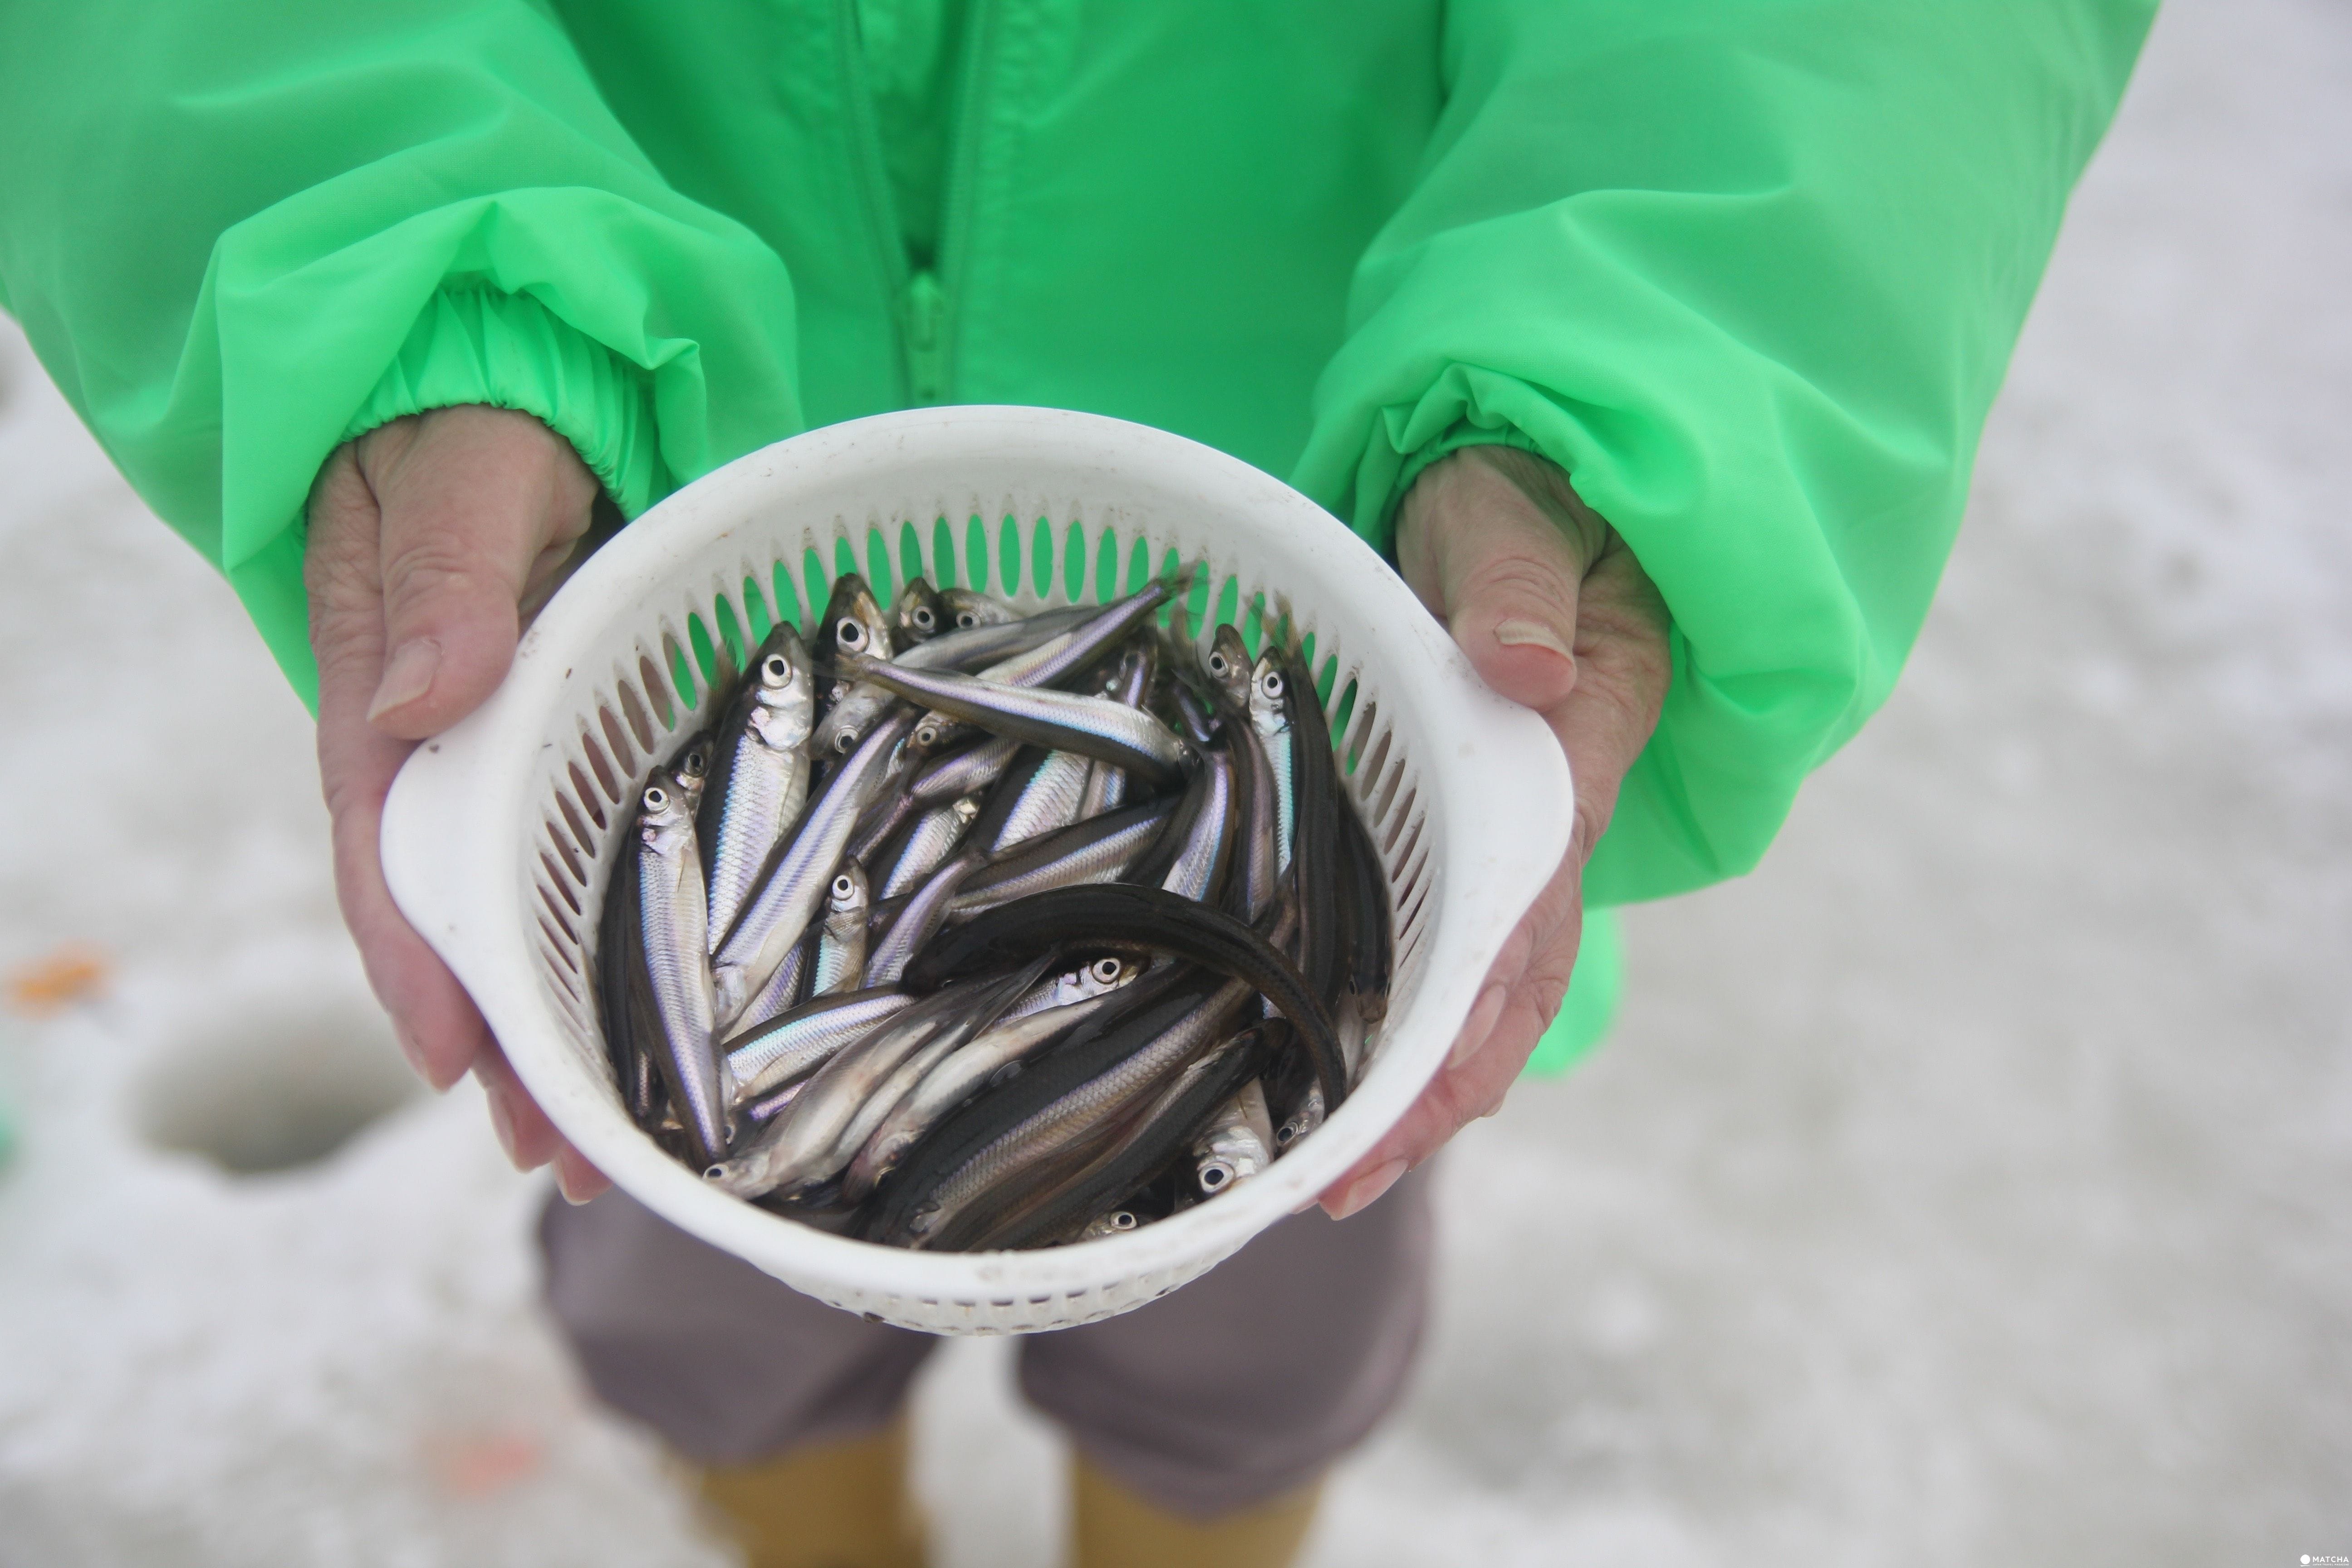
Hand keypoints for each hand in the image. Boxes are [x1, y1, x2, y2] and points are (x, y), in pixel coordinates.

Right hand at [305, 405, 613, 1200]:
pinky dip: (595, 948)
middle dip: (502, 1042)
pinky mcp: (567, 749)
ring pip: (514, 912)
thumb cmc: (477, 429)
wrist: (513, 392)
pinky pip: (572, 863)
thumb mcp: (465, 486)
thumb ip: (447, 582)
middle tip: (563, 1159)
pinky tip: (637, 1024)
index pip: (390, 854)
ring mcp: (504, 759)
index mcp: (389, 699)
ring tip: (600, 1146)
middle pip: (455, 920)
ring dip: (551, 1024)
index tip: (460, 1061)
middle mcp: (440, 751)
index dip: (422, 964)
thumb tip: (424, 694)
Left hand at [1319, 446, 1670, 1217]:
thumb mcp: (1511, 512)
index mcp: (1576, 741)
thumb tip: (1521, 667)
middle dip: (1437, 1089)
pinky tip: (1365, 1071)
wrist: (1539, 483)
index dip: (1468, 1009)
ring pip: (1495, 979)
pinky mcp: (1492, 822)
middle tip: (1339, 1186)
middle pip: (1514, 975)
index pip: (1526, 900)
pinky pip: (1470, 940)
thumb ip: (1515, 581)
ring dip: (1428, 1079)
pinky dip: (1423, 1018)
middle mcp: (1562, 804)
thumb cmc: (1522, 492)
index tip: (1403, 1100)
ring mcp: (1532, 823)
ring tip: (1342, 1172)